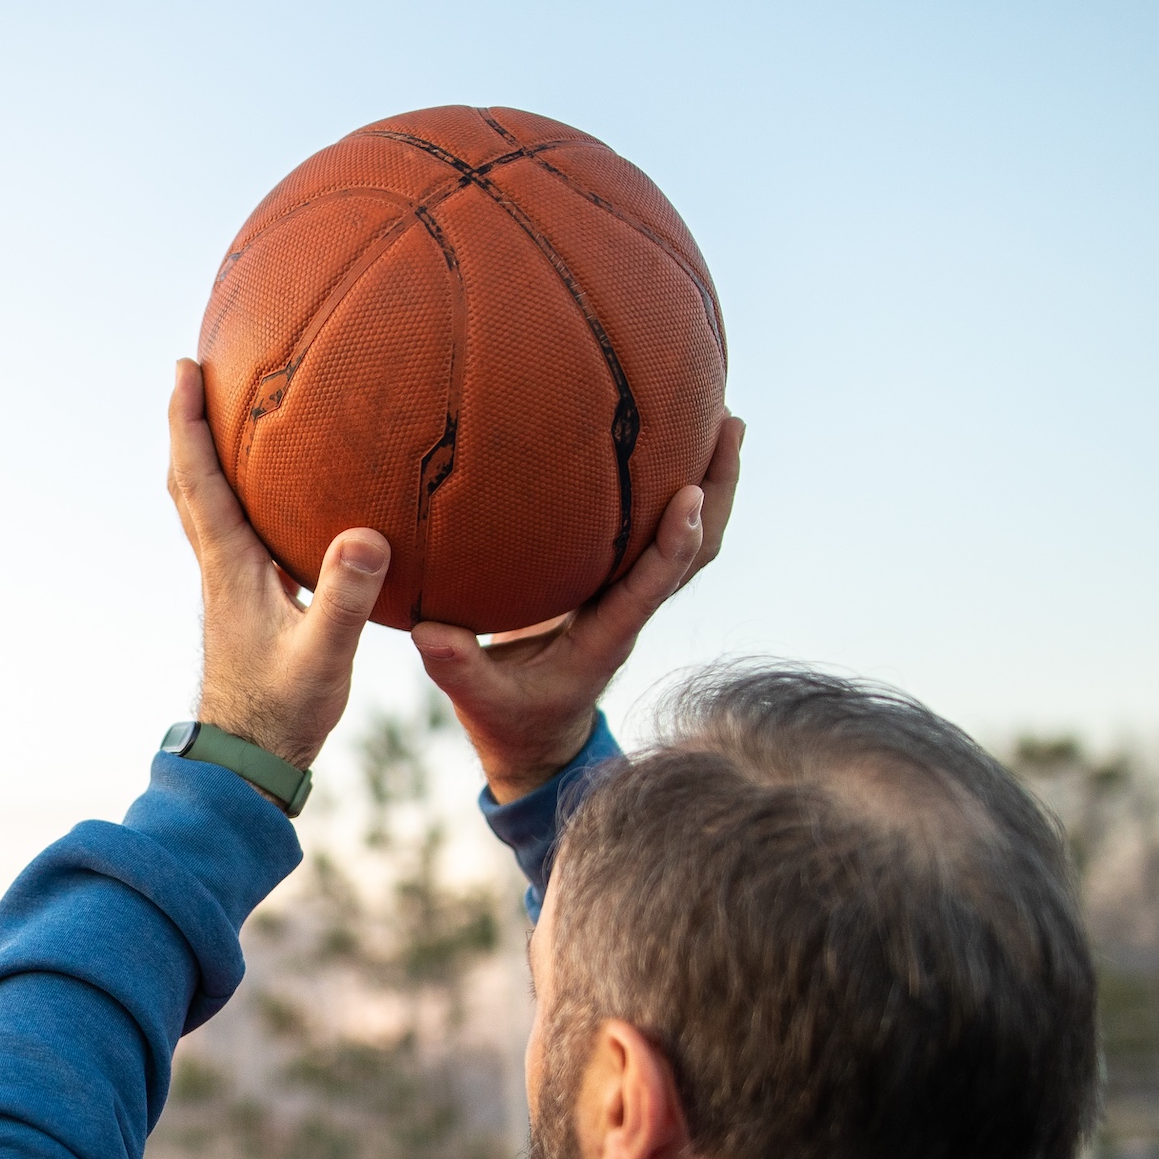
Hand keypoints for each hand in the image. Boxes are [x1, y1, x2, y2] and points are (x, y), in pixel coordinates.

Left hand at [167, 358, 388, 771]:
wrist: (250, 759)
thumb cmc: (283, 712)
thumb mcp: (324, 656)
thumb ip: (345, 599)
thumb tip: (365, 535)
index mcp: (231, 567)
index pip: (199, 480)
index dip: (188, 421)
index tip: (184, 367)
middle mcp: (220, 567)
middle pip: (190, 480)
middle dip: (188, 422)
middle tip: (194, 370)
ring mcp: (229, 584)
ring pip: (206, 504)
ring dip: (206, 455)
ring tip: (226, 413)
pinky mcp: (246, 600)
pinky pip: (234, 529)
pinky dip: (237, 493)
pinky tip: (272, 492)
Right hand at [413, 416, 745, 801]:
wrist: (536, 742)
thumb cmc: (510, 721)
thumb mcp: (480, 703)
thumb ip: (458, 669)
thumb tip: (429, 630)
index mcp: (606, 638)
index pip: (652, 585)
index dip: (675, 542)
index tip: (690, 493)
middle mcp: (630, 612)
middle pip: (697, 550)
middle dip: (718, 488)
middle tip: (729, 421)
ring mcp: (628, 598)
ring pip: (690, 541)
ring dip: (713, 482)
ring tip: (720, 417)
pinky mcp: (615, 588)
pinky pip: (658, 536)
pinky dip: (676, 491)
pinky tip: (667, 443)